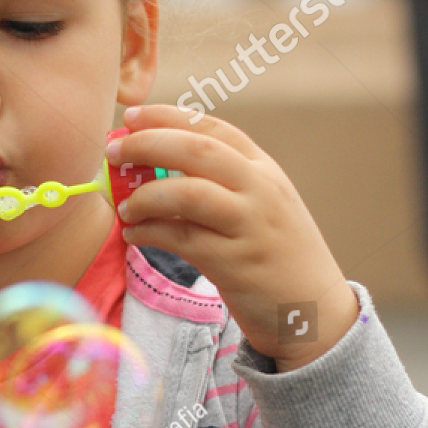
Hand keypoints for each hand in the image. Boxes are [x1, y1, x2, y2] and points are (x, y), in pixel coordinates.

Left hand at [107, 104, 358, 368]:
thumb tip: (153, 170)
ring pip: (187, 193)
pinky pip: (181, 239)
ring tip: (124, 206)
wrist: (315, 312)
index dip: (166, 117)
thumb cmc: (277, 257)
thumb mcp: (262, 207)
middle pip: (196, 150)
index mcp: (264, 170)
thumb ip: (222, 185)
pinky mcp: (235, 263)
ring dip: (146, 195)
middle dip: (147, 144)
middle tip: (113, 150)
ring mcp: (249, 225)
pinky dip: (149, 233)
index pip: (212, 128)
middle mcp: (260, 189)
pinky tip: (132, 236)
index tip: (130, 116)